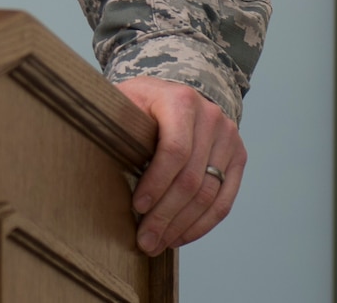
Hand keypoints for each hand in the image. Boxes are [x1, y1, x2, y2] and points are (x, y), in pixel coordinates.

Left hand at [115, 76, 245, 255]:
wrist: (175, 94)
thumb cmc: (143, 104)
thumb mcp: (126, 102)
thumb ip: (119, 126)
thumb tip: (98, 163)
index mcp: (181, 101)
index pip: (174, 150)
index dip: (156, 183)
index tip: (137, 207)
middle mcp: (211, 117)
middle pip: (192, 178)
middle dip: (166, 215)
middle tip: (145, 240)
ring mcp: (228, 137)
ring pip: (209, 194)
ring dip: (183, 225)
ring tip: (159, 243)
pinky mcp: (237, 156)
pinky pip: (224, 200)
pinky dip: (202, 224)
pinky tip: (181, 236)